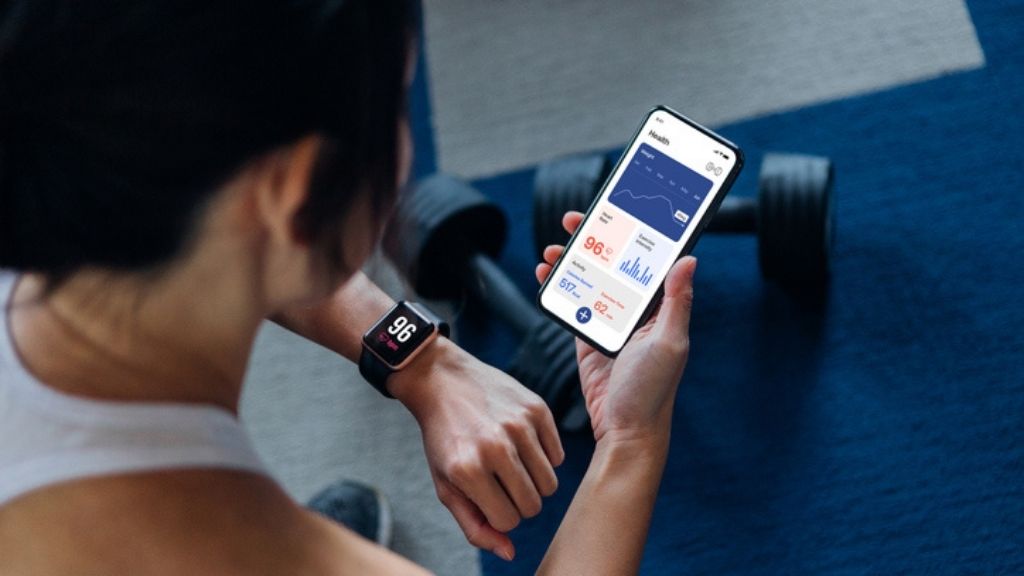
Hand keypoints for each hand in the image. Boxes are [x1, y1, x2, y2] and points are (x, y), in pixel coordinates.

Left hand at [387, 338, 563, 561]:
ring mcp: (519, 425)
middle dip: (520, 502)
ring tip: (512, 464)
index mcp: (467, 471)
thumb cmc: (444, 439)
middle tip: (502, 482)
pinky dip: (544, 457)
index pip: (509, 521)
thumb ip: (475, 525)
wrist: (442, 380)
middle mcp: (495, 447)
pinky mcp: (536, 408)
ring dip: (534, 482)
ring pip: (550, 484)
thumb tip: (509, 552)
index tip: (489, 498)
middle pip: (533, 505)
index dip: (501, 515)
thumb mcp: (447, 485)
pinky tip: (522, 443)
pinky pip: (558, 456)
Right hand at [535, 211, 694, 443]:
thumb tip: (689, 259)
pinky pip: (572, 304)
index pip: (647, 260)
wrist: (625, 432)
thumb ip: (676, 301)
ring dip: (571, 262)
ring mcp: (610, 323)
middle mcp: (637, 311)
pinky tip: (545, 275)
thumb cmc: (653, 392)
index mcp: (660, 307)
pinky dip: (559, 287)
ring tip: (551, 250)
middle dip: (593, 239)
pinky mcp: (588, 337)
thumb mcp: (669, 344)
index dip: (631, 233)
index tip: (615, 212)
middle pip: (613, 263)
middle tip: (573, 221)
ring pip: (590, 280)